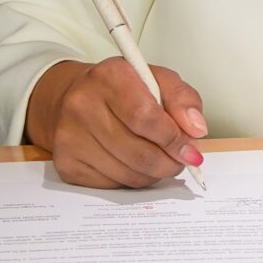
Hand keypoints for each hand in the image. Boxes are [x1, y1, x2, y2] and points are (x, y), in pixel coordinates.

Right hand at [25, 58, 207, 188]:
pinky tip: (130, 162)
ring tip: (155, 158)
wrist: (74, 98)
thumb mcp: (156, 80)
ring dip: (153, 173)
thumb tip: (196, 130)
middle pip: (140, 154)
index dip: (174, 140)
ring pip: (129, 175)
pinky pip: (113, 185)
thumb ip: (183, 99)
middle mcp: (82, 104)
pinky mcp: (66, 163)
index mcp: (109, 77)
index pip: (147, 118)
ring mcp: (70, 136)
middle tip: (179, 159)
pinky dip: (131, 179)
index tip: (190, 150)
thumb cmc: (120, 90)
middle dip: (169, 163)